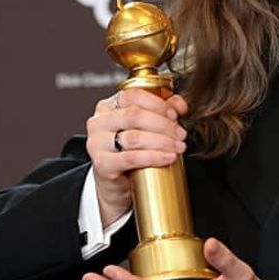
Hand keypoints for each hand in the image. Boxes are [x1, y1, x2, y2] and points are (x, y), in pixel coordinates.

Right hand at [86, 89, 188, 225]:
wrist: (114, 184)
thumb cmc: (129, 152)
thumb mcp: (144, 128)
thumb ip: (162, 111)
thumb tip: (179, 104)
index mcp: (108, 107)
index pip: (132, 95)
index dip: (157, 103)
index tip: (175, 114)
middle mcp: (99, 122)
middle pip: (134, 115)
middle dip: (163, 124)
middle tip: (180, 134)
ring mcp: (97, 143)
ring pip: (134, 137)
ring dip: (162, 141)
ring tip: (178, 147)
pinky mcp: (102, 164)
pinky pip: (131, 158)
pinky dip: (154, 157)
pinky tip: (169, 157)